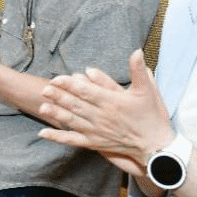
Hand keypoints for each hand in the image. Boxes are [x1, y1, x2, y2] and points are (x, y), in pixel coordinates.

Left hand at [37, 50, 174, 175]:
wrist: (155, 146)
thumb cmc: (151, 116)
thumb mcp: (147, 91)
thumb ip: (139, 70)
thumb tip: (137, 51)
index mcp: (112, 102)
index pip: (87, 91)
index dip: (70, 85)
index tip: (57, 78)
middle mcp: (101, 117)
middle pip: (76, 105)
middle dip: (59, 97)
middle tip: (44, 89)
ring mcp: (97, 131)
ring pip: (72, 121)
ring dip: (56, 114)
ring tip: (41, 107)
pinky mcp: (95, 143)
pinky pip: (73, 140)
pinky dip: (58, 137)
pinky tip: (44, 134)